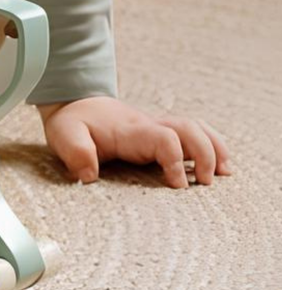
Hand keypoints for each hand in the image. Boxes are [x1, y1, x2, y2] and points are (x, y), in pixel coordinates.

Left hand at [37, 96, 232, 188]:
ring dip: (214, 148)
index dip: (175, 160)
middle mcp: (148, 126)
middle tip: (207, 183)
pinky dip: (210, 146)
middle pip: (189, 129)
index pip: (163, 138)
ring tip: (225, 174)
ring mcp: (156, 128)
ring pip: (195, 128)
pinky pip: (191, 133)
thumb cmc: (72, 123)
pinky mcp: (160, 134)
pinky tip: (219, 166)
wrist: (74, 103)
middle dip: (205, 154)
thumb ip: (76, 152)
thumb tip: (88, 175)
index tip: (178, 186)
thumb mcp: (64, 135)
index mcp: (129, 130)